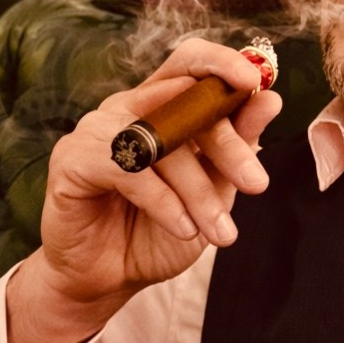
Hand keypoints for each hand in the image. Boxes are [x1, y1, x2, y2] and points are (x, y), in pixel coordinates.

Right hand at [5, 39, 280, 342]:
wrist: (112, 280)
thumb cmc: (162, 229)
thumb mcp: (213, 189)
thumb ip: (238, 144)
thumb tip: (270, 98)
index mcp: (162, 104)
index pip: (190, 62)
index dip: (222, 63)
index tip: (255, 84)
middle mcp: (128, 107)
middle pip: (183, 99)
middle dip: (227, 144)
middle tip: (256, 184)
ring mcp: (96, 129)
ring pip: (160, 138)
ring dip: (197, 188)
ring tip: (220, 230)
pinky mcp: (73, 159)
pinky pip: (128, 168)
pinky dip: (164, 201)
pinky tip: (183, 228)